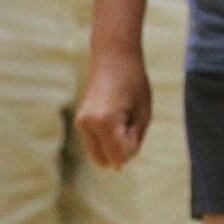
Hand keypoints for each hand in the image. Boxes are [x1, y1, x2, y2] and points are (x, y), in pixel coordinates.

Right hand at [75, 49, 151, 168]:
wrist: (114, 57)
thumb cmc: (134, 82)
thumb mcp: (144, 112)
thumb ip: (134, 141)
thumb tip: (118, 166)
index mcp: (106, 122)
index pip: (121, 156)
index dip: (134, 145)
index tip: (136, 122)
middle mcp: (88, 125)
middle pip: (106, 161)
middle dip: (121, 150)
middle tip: (129, 122)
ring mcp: (80, 124)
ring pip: (99, 155)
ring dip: (113, 146)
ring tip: (122, 117)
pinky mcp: (79, 122)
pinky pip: (94, 145)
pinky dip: (106, 140)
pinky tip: (115, 117)